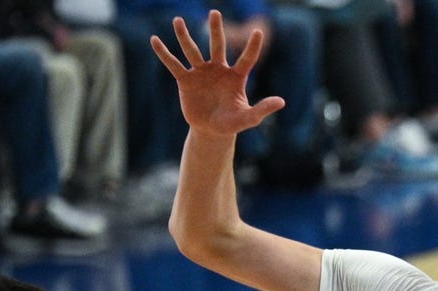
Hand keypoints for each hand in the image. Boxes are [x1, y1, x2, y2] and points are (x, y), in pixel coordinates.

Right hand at [151, 9, 284, 136]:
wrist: (211, 130)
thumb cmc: (232, 122)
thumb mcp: (249, 118)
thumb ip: (263, 109)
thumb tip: (282, 101)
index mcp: (236, 76)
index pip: (247, 59)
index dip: (253, 47)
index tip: (259, 31)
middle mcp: (218, 69)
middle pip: (218, 46)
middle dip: (216, 30)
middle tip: (215, 13)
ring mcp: (201, 72)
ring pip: (192, 51)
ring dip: (184, 36)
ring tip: (177, 20)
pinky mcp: (185, 80)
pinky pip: (174, 64)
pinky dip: (164, 54)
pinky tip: (155, 40)